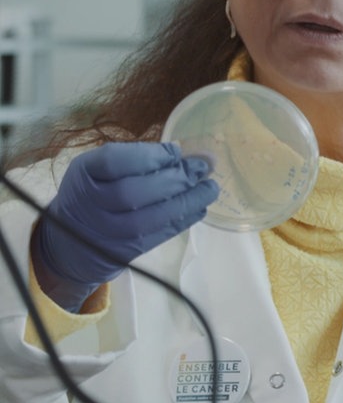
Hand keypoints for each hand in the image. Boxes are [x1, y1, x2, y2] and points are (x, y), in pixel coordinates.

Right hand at [31, 142, 218, 310]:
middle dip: (176, 178)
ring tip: (210, 187)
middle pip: (134, 192)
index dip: (151, 155)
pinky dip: (184, 219)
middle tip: (202, 168)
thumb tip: (184, 152)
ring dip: (188, 201)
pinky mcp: (127, 252)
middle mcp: (92, 205)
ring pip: (151, 218)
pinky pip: (160, 235)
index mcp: (85, 175)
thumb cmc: (93, 193)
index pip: (114, 162)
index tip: (176, 151)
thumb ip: (136, 157)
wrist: (71, 244)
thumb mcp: (99, 168)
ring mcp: (109, 232)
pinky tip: (200, 206)